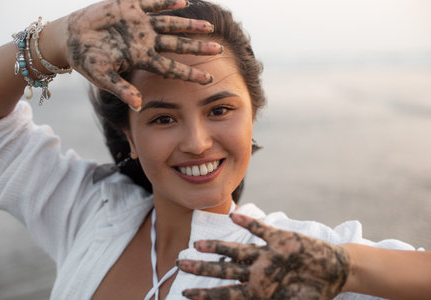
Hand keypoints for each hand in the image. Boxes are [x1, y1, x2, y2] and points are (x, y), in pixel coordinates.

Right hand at [66, 0, 221, 109]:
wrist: (71, 37)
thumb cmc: (87, 60)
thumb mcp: (103, 77)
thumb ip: (121, 89)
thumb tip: (138, 106)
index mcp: (142, 58)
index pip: (171, 68)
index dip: (190, 74)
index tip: (209, 79)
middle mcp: (146, 41)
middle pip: (178, 45)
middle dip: (197, 48)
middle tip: (219, 50)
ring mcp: (140, 24)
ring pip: (170, 23)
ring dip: (189, 24)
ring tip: (209, 26)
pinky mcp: (129, 6)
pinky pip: (152, 3)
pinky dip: (166, 2)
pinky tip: (183, 2)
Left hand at [177, 213, 349, 299]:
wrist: (334, 271)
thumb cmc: (311, 292)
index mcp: (257, 290)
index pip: (226, 293)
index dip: (206, 294)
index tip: (185, 293)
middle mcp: (257, 272)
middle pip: (224, 270)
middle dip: (202, 267)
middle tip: (180, 262)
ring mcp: (267, 256)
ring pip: (236, 251)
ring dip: (217, 247)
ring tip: (197, 243)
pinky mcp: (280, 240)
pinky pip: (262, 231)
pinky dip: (249, 225)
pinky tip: (235, 218)